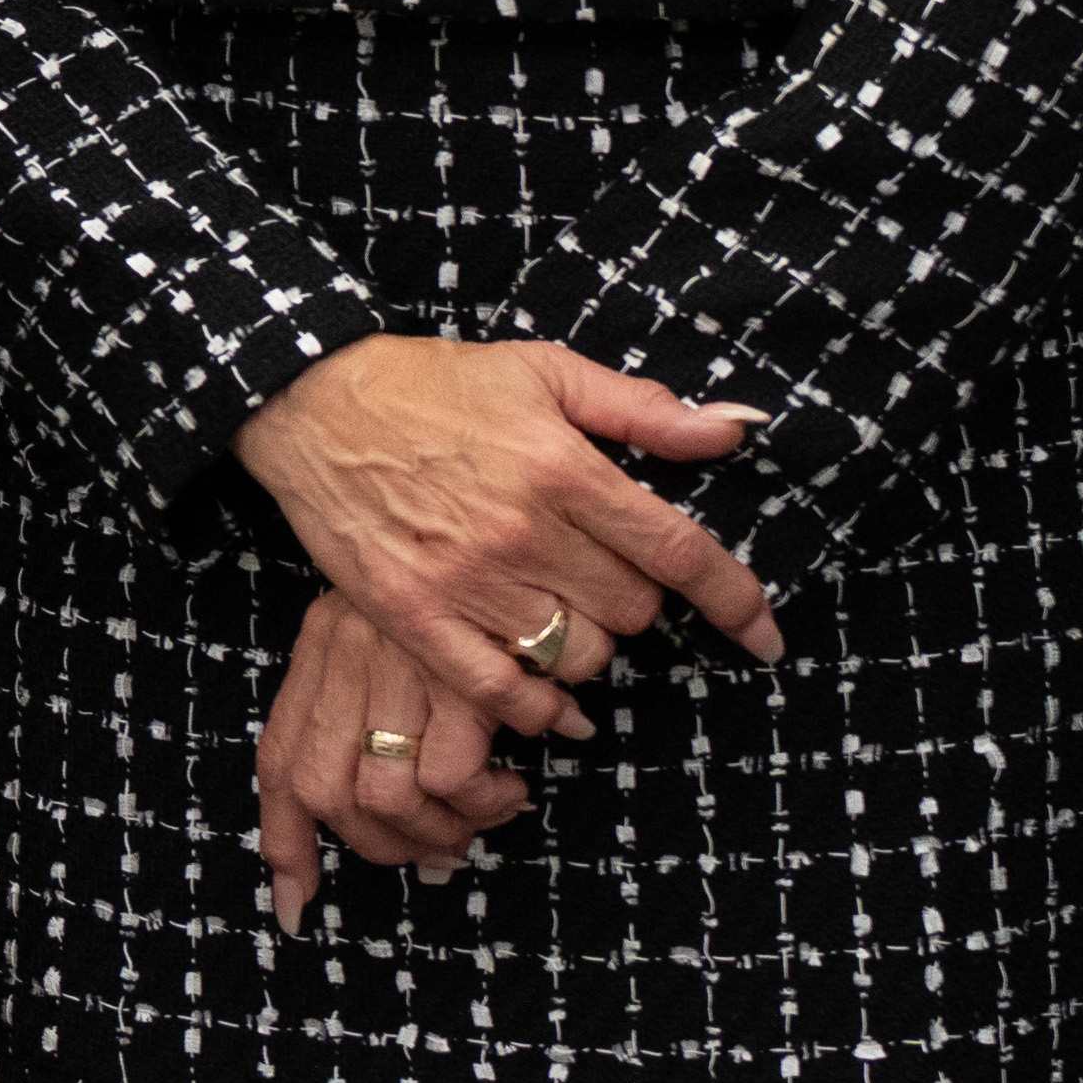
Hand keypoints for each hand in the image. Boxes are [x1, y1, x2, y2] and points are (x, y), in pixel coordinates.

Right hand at [225, 332, 778, 759]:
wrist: (316, 402)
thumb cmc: (438, 384)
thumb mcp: (547, 373)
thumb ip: (645, 409)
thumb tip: (738, 426)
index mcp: (562, 466)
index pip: (677, 551)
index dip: (736, 601)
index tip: (766, 637)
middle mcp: (521, 530)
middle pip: (633, 613)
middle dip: (639, 603)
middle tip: (607, 578)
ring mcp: (464, 581)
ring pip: (578, 657)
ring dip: (590, 648)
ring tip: (565, 615)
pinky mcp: (413, 617)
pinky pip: (500, 693)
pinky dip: (540, 709)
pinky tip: (556, 707)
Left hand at [255, 585, 539, 930]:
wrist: (510, 517)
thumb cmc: (466, 592)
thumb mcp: (399, 637)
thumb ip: (365, 716)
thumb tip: (315, 872)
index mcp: (322, 644)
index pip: (280, 760)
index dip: (285, 841)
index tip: (297, 902)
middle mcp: (346, 652)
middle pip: (326, 793)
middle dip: (382, 847)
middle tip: (438, 849)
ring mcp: (398, 663)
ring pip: (384, 797)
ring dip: (438, 830)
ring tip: (484, 816)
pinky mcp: (459, 674)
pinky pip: (450, 777)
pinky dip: (481, 802)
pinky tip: (510, 787)